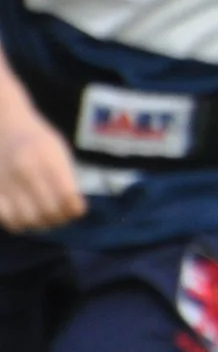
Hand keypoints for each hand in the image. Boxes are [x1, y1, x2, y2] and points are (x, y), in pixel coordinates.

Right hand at [0, 113, 83, 230]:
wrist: (4, 126)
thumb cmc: (38, 141)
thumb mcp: (58, 151)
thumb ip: (66, 178)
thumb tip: (74, 210)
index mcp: (47, 160)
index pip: (67, 197)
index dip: (75, 210)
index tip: (76, 209)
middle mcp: (25, 172)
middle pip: (48, 212)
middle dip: (59, 220)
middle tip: (61, 217)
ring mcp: (6, 182)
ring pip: (26, 220)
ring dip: (40, 225)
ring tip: (45, 218)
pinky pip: (7, 219)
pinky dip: (19, 223)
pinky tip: (26, 215)